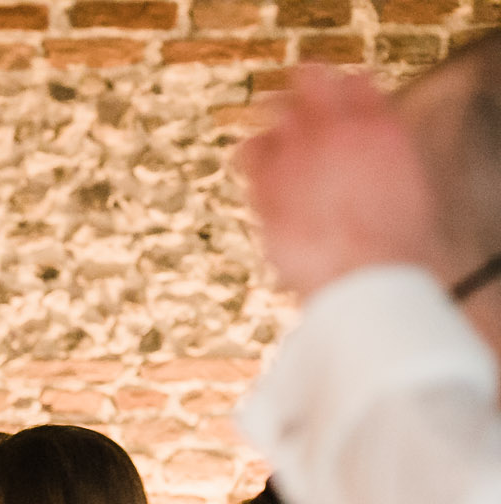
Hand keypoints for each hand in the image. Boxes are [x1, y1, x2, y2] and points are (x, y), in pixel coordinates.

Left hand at [237, 65, 442, 299]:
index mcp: (381, 125)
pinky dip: (251, 152)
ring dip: (273, 117)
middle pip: (310, 77)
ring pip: (274, 107)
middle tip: (296, 105)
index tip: (338, 104)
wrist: (365, 273)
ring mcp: (298, 149)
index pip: (356, 80)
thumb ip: (385, 155)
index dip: (344, 90)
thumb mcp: (408, 187)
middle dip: (302, 87)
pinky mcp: (266, 180)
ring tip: (274, 133)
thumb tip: (370, 152)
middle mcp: (338, 127)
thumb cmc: (393, 243)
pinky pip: (248, 149)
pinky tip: (254, 164)